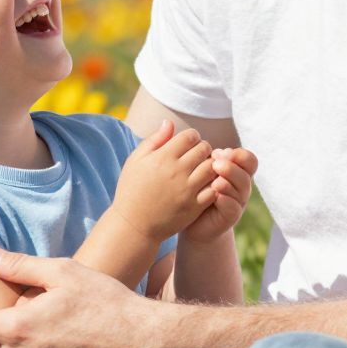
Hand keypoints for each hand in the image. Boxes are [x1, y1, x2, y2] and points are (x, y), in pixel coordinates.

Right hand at [111, 119, 215, 246]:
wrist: (134, 225)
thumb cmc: (132, 190)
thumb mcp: (136, 161)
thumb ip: (154, 140)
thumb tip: (169, 122)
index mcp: (162, 158)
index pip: (190, 136)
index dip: (191, 137)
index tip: (187, 144)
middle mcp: (177, 172)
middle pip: (204, 149)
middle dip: (203, 149)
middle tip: (197, 156)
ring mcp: (187, 190)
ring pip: (213, 168)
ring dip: (211, 165)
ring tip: (202, 168)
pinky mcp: (195, 206)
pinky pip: (214, 189)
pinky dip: (214, 184)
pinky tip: (205, 185)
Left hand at [180, 146, 257, 245]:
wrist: (190, 222)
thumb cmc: (191, 191)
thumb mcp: (195, 170)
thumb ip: (195, 154)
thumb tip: (170, 125)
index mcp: (235, 171)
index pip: (248, 159)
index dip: (238, 154)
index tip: (218, 153)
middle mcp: (240, 186)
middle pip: (246, 172)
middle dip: (232, 166)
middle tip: (216, 163)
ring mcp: (237, 202)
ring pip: (242, 189)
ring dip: (229, 181)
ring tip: (215, 180)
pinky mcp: (230, 217)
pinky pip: (233, 208)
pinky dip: (226, 200)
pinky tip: (216, 196)